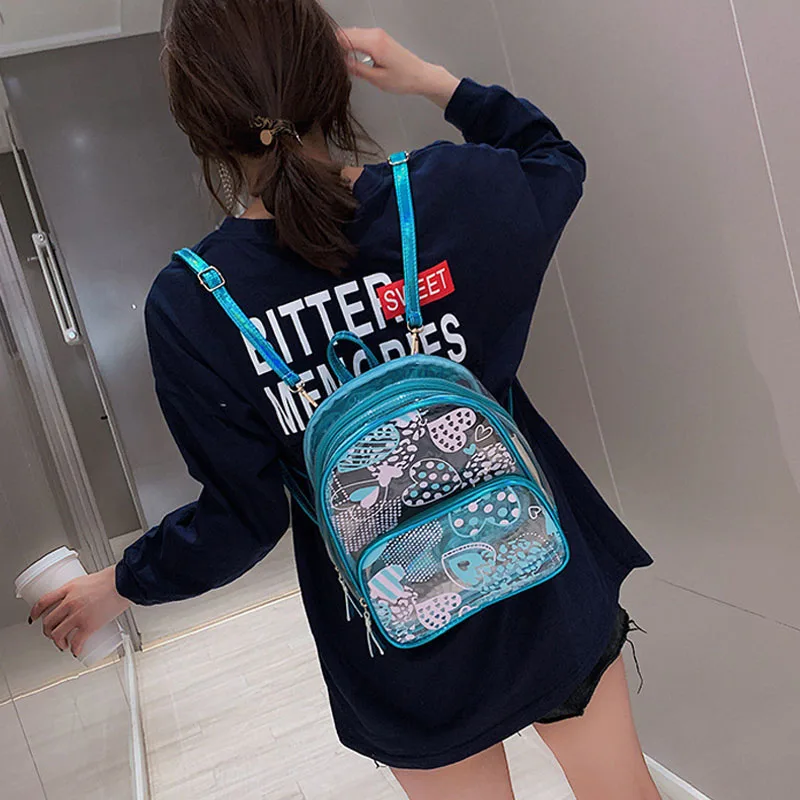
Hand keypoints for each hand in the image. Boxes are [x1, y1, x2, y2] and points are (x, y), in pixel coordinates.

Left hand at [30, 566, 130, 656]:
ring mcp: (78, 615)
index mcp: (68, 589)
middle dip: (48, 631)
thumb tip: (83, 597)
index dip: (35, 612)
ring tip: (63, 644)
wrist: (125, 582)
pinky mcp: (89, 626)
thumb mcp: (89, 579)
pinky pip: (76, 642)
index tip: (34, 618)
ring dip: (57, 642)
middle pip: (48, 621)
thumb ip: (82, 589)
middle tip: (52, 634)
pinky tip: (76, 651)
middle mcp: (69, 602)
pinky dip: (74, 649)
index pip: (43, 602)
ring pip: (57, 634)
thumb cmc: (113, 578)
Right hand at [338, 28, 459, 108]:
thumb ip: (357, 69)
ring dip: (343, 45)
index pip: (344, 38)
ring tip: (339, 62)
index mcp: (374, 43)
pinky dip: (351, 44)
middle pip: (346, 33)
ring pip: (351, 34)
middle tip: (331, 63)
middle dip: (336, 46)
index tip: (326, 59)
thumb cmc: (404, 79)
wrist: (420, 76)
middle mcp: (375, 34)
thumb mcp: (377, 79)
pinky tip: (350, 57)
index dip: (332, 47)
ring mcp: (377, 34)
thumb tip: (341, 63)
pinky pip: (359, 36)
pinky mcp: (379, 37)